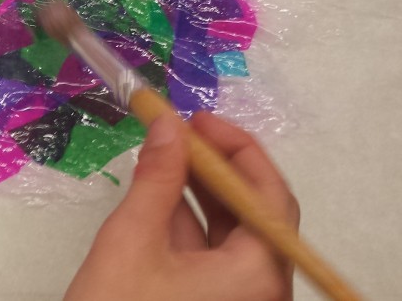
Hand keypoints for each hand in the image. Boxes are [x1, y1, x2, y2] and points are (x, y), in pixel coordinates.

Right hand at [65, 112, 299, 300]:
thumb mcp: (131, 240)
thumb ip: (156, 178)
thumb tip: (168, 126)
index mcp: (258, 274)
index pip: (270, 195)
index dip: (237, 148)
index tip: (197, 119)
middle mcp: (262, 291)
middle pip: (255, 214)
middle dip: (217, 167)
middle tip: (180, 132)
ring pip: (231, 236)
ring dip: (199, 193)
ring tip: (164, 155)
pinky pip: (212, 260)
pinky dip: (188, 225)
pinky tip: (156, 196)